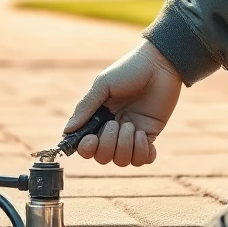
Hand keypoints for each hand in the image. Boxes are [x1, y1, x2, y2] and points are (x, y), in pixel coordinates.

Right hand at [65, 40, 182, 165]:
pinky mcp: (149, 136)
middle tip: (116, 123)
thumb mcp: (103, 85)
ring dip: (126, 146)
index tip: (91, 139)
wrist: (160, 65)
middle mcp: (112, 129)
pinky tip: (143, 134)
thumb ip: (85, 107)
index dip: (86, 149)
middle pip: (103, 157)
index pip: (86, 145)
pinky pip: (142, 160)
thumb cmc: (129, 70)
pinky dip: (142, 152)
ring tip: (133, 126)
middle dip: (108, 145)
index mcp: (98, 117)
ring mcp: (131, 134)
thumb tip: (67, 130)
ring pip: (122, 161)